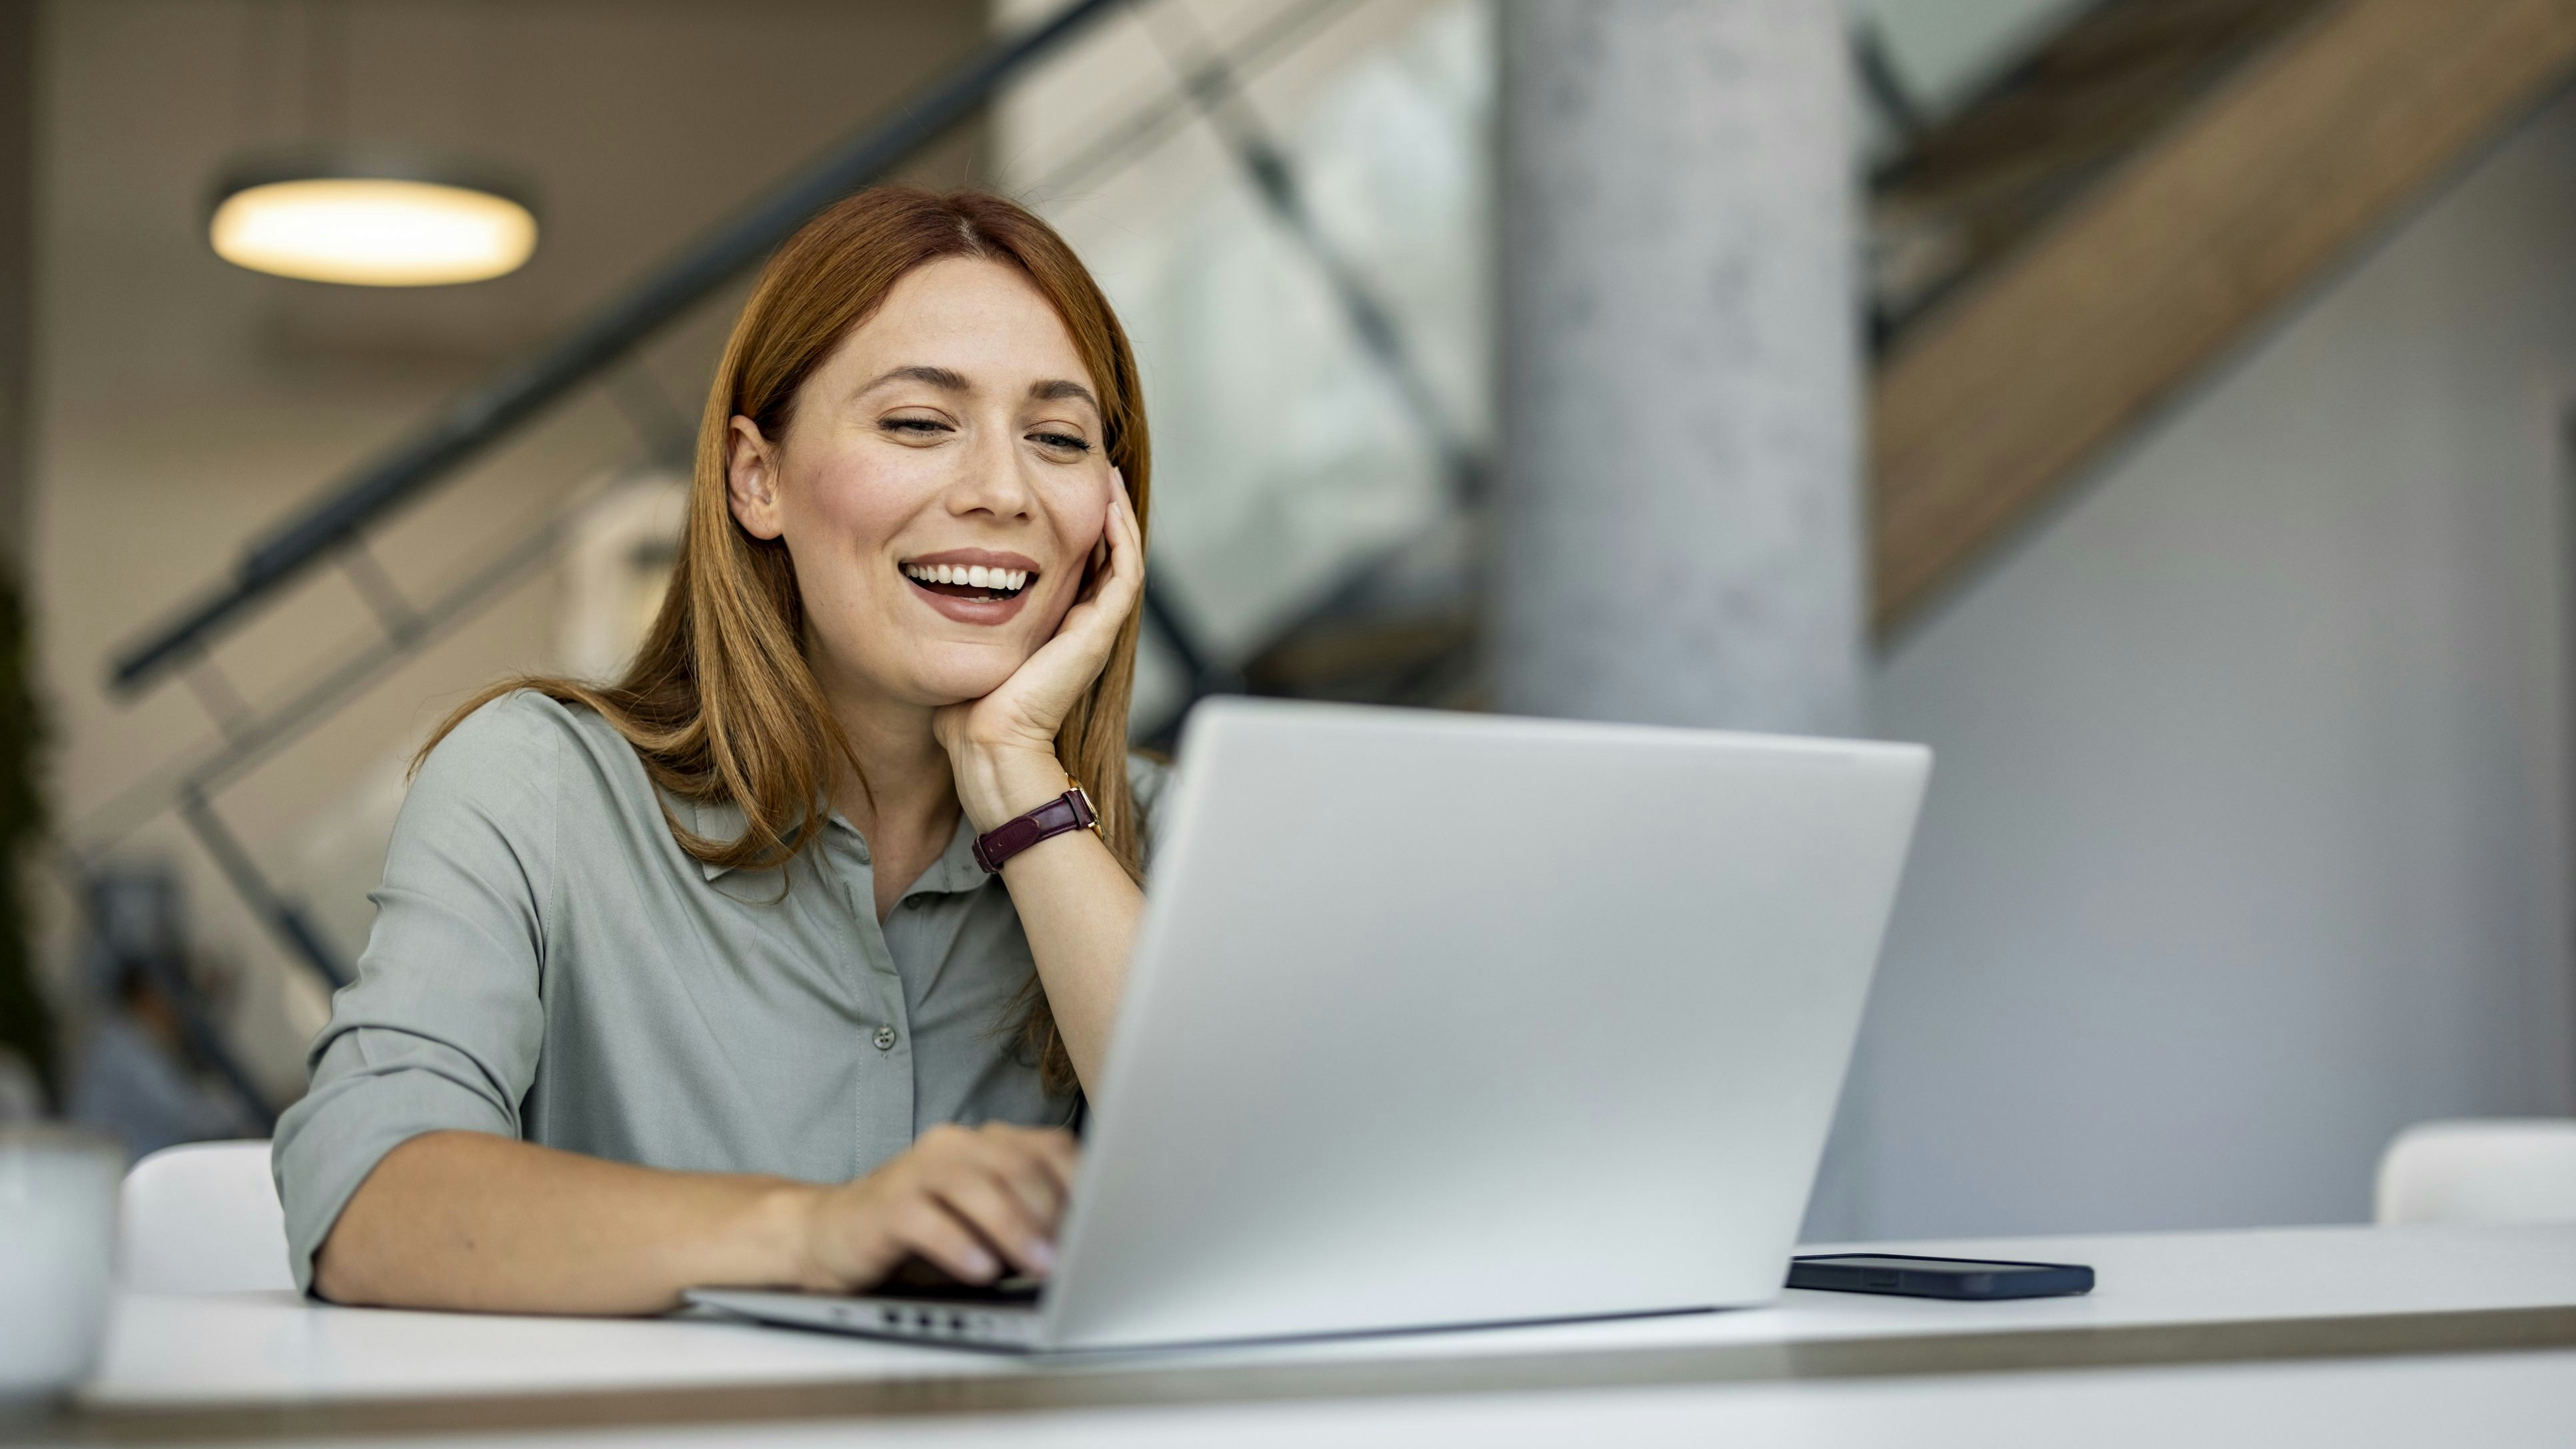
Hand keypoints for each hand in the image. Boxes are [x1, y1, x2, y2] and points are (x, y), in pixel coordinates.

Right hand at [791, 1123, 1078, 1291]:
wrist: (832, 1234)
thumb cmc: (923, 1229)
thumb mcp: (984, 1218)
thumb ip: (1029, 1214)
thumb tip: (1086, 1241)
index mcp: (988, 1142)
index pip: (1052, 1149)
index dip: (1081, 1187)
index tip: (1100, 1228)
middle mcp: (956, 1145)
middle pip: (1018, 1166)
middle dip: (1051, 1212)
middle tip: (1071, 1256)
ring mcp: (917, 1169)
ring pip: (977, 1186)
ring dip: (1014, 1228)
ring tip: (1038, 1266)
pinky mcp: (886, 1204)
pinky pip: (928, 1219)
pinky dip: (959, 1245)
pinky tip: (980, 1269)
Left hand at [935, 472, 1143, 828]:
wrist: (987, 744)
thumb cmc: (968, 707)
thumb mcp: (967, 643)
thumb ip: (964, 616)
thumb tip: (936, 586)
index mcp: (1055, 629)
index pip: (1078, 566)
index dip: (1075, 526)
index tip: (1058, 488)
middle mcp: (1081, 627)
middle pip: (1105, 557)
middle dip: (1102, 512)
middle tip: (1097, 470)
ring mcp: (1095, 630)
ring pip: (1123, 559)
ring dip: (1118, 516)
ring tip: (1109, 477)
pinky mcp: (1099, 633)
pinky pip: (1125, 574)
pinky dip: (1123, 538)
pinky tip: (1110, 506)